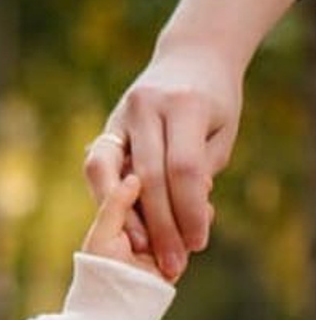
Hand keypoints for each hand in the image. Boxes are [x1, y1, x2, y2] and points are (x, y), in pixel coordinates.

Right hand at [83, 42, 240, 277]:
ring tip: (139, 248)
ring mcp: (119, 115)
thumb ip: (201, 171)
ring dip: (124, 216)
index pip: (183, 169)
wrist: (191, 56)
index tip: (198, 244)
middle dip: (161, 226)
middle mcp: (146, 106)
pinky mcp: (106, 126)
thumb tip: (184, 216)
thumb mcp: (221, 132)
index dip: (189, 211)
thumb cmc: (214, 100)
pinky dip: (108, 198)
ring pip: (111, 174)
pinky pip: (98, 168)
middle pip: (149, 177)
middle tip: (171, 263)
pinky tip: (123, 222)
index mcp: (185, 104)